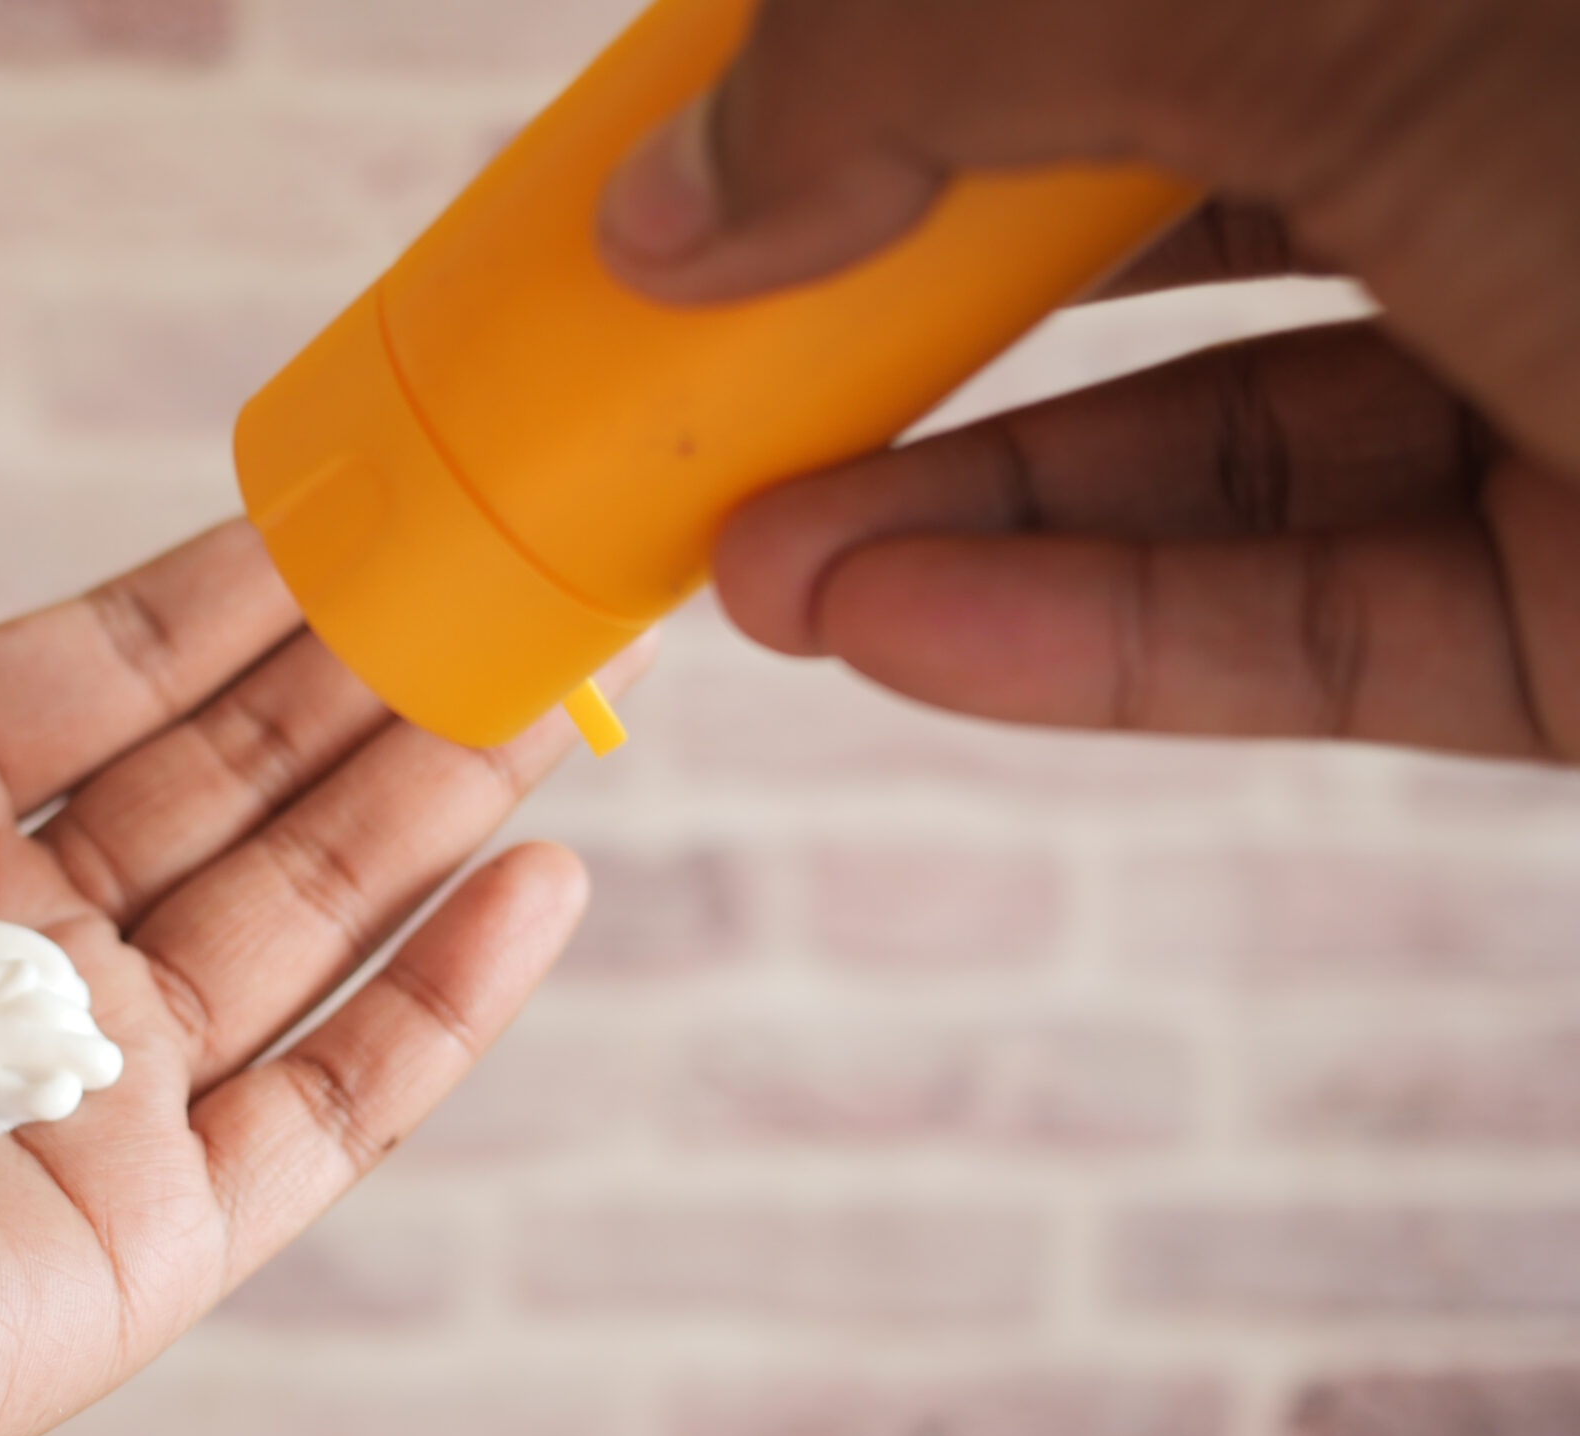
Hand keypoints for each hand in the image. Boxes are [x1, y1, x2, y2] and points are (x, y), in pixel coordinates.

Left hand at [0, 333, 604, 1435]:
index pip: (102, 679)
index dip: (228, 595)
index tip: (351, 511)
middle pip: (225, 786)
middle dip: (360, 683)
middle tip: (497, 581)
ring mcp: (69, 1101)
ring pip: (301, 924)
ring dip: (427, 806)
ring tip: (550, 689)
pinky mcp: (129, 1242)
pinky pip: (332, 1111)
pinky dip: (446, 1007)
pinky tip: (539, 883)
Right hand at [598, 0, 1579, 759]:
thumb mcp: (1293, 4)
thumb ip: (944, 45)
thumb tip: (678, 197)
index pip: (1130, 8)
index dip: (911, 69)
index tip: (725, 156)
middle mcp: (1515, 136)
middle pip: (1165, 225)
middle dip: (907, 317)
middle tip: (711, 383)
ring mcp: (1566, 378)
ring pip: (1220, 454)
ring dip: (956, 515)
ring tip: (749, 568)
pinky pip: (1311, 625)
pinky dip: (1087, 640)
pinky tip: (889, 629)